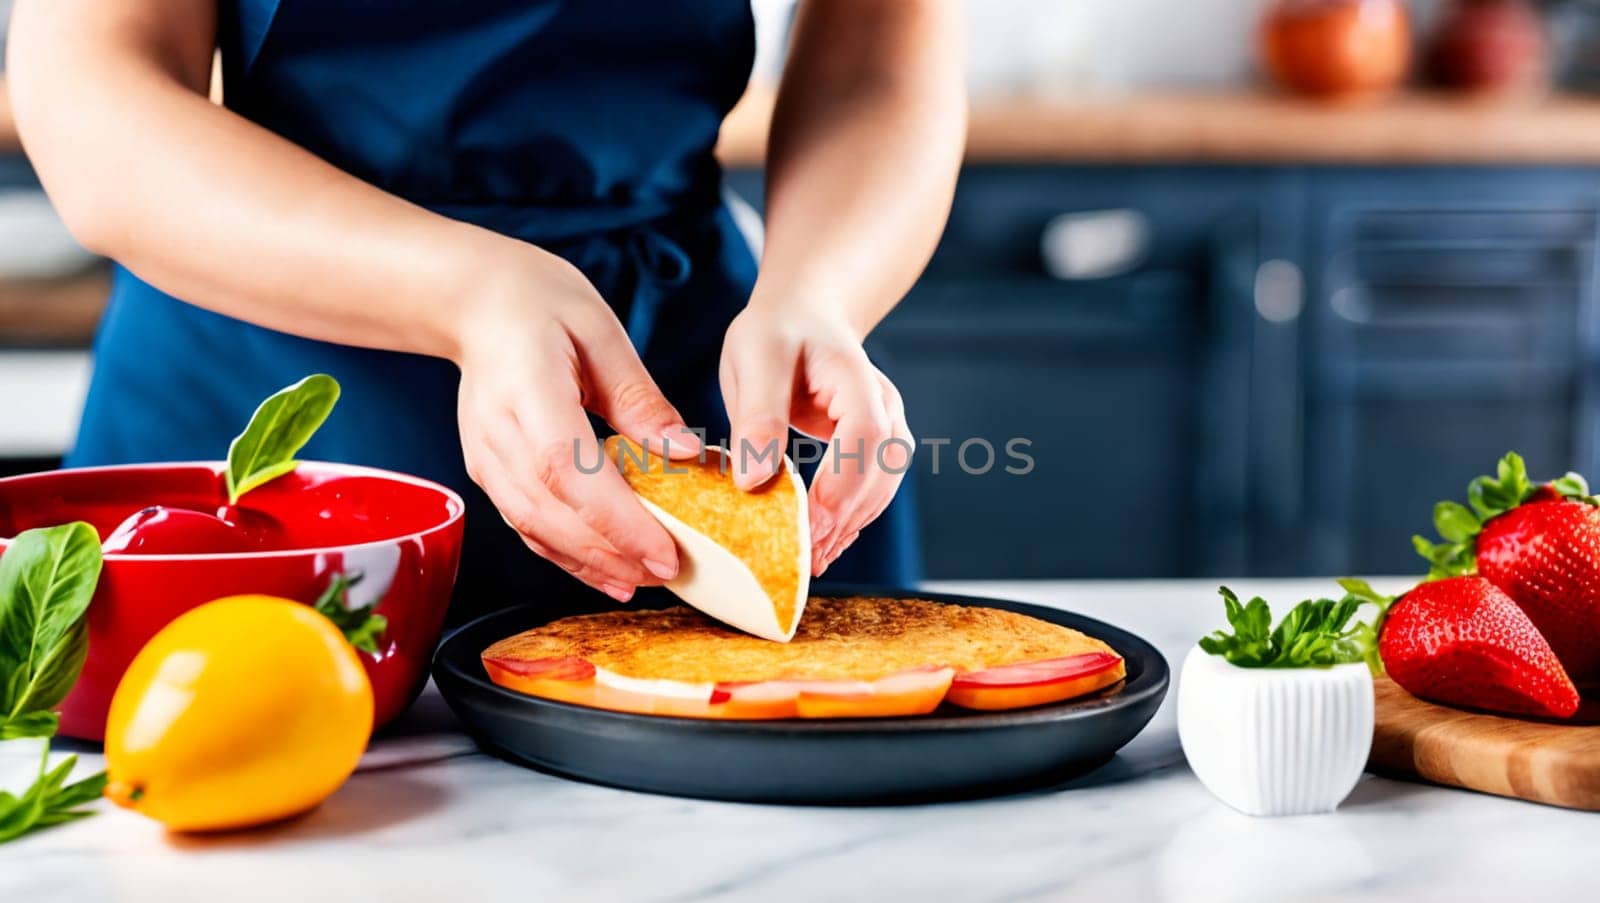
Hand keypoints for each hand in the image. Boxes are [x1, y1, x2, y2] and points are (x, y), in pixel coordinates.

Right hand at [454, 248, 702, 601]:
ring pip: (536, 528)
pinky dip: (566, 554)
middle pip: (552, 512)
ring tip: (643, 580)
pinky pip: (527, 525)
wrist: (473, 300)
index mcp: (526, 388)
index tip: (664, 549)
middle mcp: (496, 432)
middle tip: (669, 572)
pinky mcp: (488, 472)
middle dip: (612, 551)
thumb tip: (683, 452)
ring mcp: (485, 457)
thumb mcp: (601, 332)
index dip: (616, 519)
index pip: (568, 470)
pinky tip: (605, 570)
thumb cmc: (538, 303)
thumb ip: (639, 399)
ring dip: (590, 563)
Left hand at [720, 303, 912, 575]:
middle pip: (882, 467)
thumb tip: (753, 480)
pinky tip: (827, 545)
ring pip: (884, 484)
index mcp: (855, 374)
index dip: (843, 482)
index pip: (867, 433)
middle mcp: (882, 402)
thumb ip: (758, 415)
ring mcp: (884, 424)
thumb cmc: (777, 331)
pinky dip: (852, 519)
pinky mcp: (873, 446)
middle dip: (846, 516)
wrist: (804, 314)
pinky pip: (873, 488)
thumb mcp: (756, 358)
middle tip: (804, 557)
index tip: (810, 523)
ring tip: (813, 560)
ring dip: (852, 525)